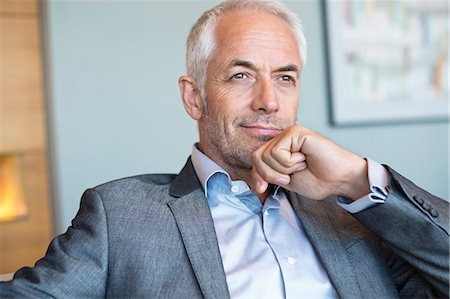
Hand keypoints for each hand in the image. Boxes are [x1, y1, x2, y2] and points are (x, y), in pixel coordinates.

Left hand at [250, 125, 369, 199]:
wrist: (339, 180)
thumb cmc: (318, 180)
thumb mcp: (285, 181)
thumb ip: (267, 176)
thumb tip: (254, 183)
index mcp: (278, 148)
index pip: (255, 160)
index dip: (258, 176)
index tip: (264, 188)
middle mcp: (282, 138)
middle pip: (256, 157)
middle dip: (270, 174)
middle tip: (290, 176)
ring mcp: (289, 133)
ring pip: (267, 155)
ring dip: (285, 168)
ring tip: (301, 165)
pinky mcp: (296, 132)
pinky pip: (278, 151)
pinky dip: (290, 162)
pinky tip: (305, 158)